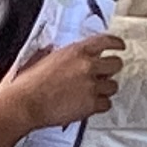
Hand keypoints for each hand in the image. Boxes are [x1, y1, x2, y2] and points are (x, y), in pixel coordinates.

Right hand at [0, 34, 124, 130]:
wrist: (26, 103)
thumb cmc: (29, 83)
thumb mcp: (44, 58)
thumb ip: (63, 55)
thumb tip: (67, 55)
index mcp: (76, 51)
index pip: (105, 41)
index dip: (116, 43)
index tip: (120, 46)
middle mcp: (87, 66)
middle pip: (116, 64)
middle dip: (112, 69)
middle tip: (105, 74)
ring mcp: (91, 86)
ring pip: (113, 86)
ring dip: (105, 89)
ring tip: (93, 92)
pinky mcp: (91, 104)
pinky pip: (106, 104)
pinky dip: (100, 105)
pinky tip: (90, 104)